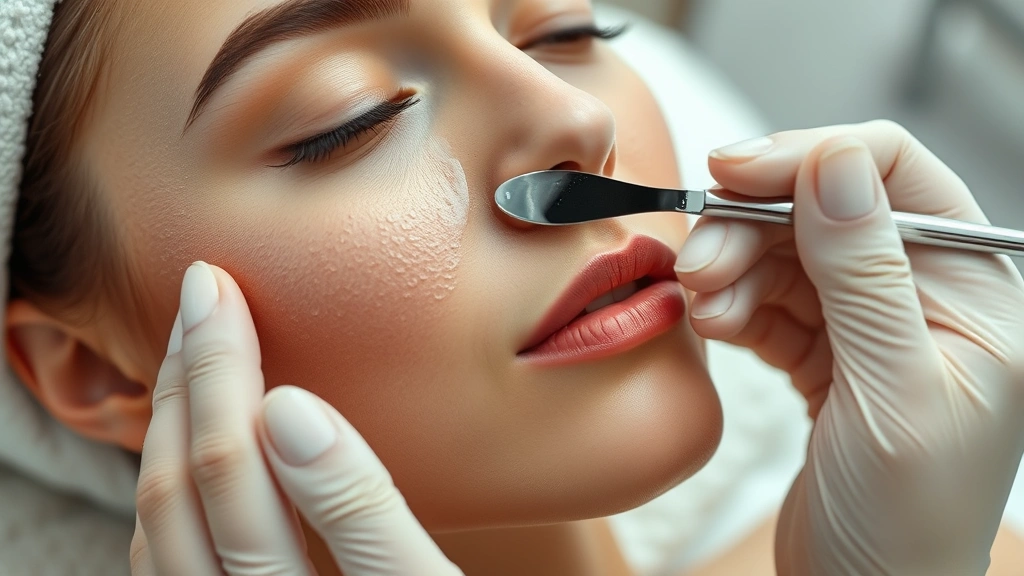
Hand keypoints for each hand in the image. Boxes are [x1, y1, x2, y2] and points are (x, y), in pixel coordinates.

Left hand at [129, 263, 461, 575]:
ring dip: (166, 425)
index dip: (222, 368)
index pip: (235, 466)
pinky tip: (188, 439)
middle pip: (181, 486)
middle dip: (187, 379)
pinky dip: (167, 480)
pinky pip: (160, 556)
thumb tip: (289, 410)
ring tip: (188, 349)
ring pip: (156, 521)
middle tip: (198, 294)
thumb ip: (364, 509)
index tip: (219, 290)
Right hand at [675, 121, 1023, 574]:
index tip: (733, 172)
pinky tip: (714, 322)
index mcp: (978, 293)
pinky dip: (733, 302)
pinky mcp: (825, 352)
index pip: (896, 176)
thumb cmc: (907, 523)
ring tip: (701, 304)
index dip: (811, 160)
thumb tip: (835, 164)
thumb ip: (866, 275)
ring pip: (787, 251)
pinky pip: (768, 298)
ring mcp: (871, 324)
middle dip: (753, 227)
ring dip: (733, 267)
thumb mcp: (893, 395)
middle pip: (825, 210)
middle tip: (700, 264)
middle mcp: (926, 296)